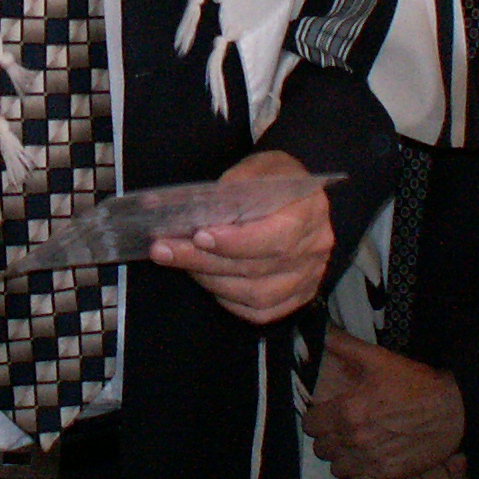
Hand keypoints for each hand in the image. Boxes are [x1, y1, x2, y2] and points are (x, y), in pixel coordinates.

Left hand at [149, 150, 332, 324]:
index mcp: (309, 212)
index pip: (276, 239)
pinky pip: (261, 312)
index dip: (236, 243)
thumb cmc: (275, 178)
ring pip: (257, 295)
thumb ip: (234, 185)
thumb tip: (198, 209)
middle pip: (257, 268)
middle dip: (204, 261)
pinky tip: (209, 280)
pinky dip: (229, 300)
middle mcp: (314, 249)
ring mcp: (308, 277)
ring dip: (211, 281)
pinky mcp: (298, 295)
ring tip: (181, 261)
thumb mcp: (259, 166)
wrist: (299, 196)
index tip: (199, 236)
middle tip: (164, 250)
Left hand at [304, 327, 465, 478]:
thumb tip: (321, 334)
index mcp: (348, 411)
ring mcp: (372, 461)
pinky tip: (367, 461)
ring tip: (354, 445)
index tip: (326, 414)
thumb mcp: (377, 359)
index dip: (316, 418)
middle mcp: (356, 439)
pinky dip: (359, 475)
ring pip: (338, 468)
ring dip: (342, 457)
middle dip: (328, 437)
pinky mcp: (388, 476)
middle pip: (322, 449)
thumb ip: (343, 346)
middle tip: (341, 428)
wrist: (453, 410)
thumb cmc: (415, 383)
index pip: (310, 425)